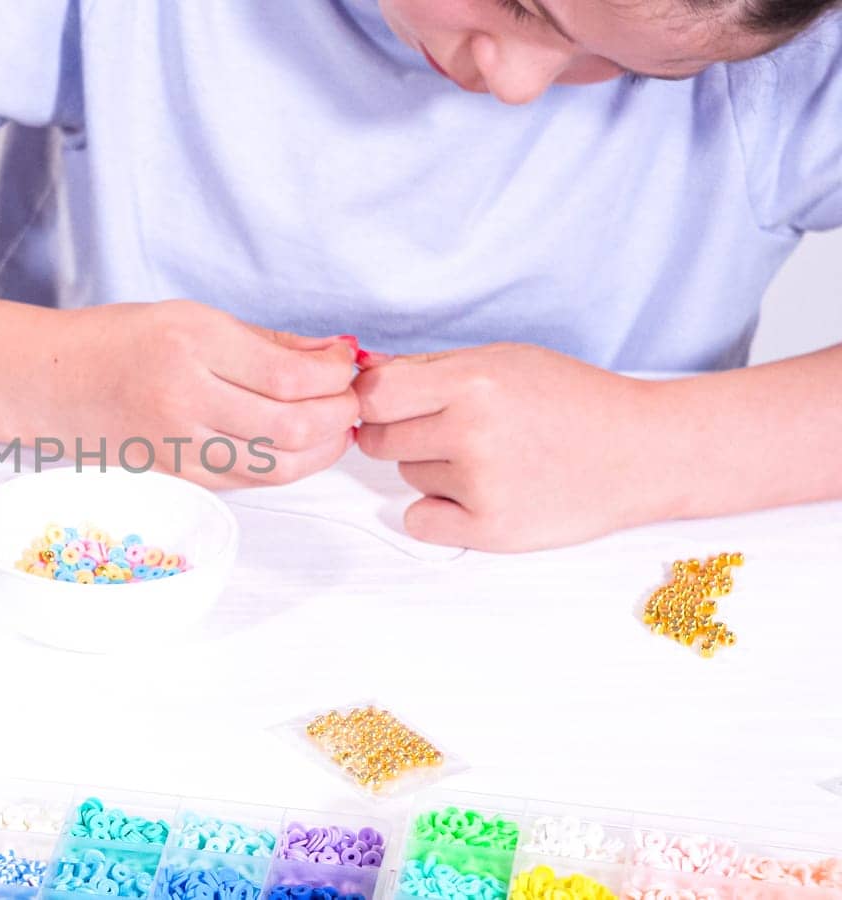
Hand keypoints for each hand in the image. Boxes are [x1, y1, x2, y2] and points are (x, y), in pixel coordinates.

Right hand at [49, 300, 358, 487]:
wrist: (51, 383)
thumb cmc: (120, 341)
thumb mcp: (193, 317)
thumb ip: (268, 341)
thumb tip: (337, 353)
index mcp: (189, 344)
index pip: (289, 375)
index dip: (335, 375)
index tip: (347, 363)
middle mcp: (182, 398)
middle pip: (291, 426)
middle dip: (339, 414)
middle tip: (352, 398)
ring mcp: (177, 446)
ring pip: (278, 465)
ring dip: (322, 448)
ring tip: (335, 425)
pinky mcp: (176, 476)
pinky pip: (249, 480)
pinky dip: (287, 466)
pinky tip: (298, 446)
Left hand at [354, 343, 664, 550]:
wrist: (642, 451)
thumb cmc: (571, 399)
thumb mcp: (503, 360)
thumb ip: (428, 367)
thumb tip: (360, 372)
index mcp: (473, 383)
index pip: (374, 396)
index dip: (372, 400)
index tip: (389, 404)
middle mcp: (473, 433)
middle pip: (380, 440)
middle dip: (403, 434)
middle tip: (451, 431)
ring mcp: (481, 485)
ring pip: (407, 477)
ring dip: (433, 469)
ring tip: (491, 458)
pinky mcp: (491, 530)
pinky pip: (418, 520)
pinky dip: (438, 511)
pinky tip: (478, 495)